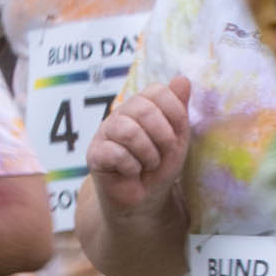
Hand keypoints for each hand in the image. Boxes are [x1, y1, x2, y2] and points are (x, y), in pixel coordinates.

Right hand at [82, 74, 194, 216]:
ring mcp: (104, 133)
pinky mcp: (94, 154)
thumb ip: (179, 108)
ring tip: (148, 164)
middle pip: (143, 109)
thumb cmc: (161, 164)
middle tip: (163, 152)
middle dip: (163, 136)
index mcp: (142, 106)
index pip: (157, 91)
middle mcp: (121, 114)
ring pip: (128, 131)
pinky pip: (115, 153)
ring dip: (148, 153)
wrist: (145, 196)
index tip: (177, 133)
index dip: (174, 112)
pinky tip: (132, 171)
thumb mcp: (178, 136)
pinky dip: (132, 166)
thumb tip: (181, 79)